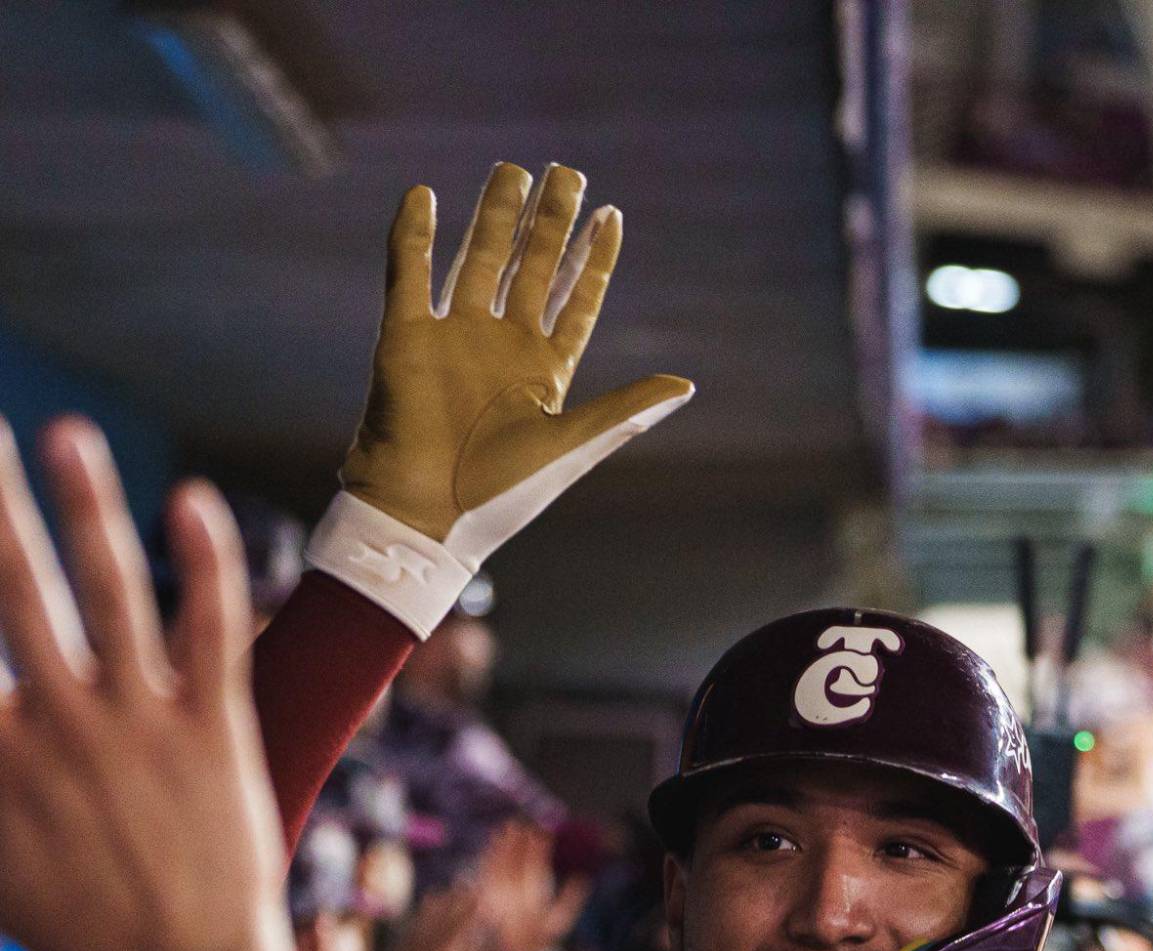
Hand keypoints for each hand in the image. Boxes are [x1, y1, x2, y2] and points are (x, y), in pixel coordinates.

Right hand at [0, 417, 309, 950]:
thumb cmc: (80, 934)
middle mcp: (59, 724)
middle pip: (13, 591)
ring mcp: (140, 723)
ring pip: (111, 591)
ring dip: (86, 505)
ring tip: (68, 434)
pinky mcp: (214, 730)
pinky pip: (211, 630)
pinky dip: (206, 563)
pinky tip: (194, 500)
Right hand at [310, 161, 693, 636]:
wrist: (424, 518)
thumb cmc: (500, 495)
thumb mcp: (573, 447)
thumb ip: (626, 410)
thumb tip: (687, 386)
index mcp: (543, 375)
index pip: (576, 303)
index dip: (593, 262)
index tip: (610, 215)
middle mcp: (501, 349)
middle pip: (530, 269)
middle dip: (548, 222)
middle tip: (566, 171)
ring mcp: (452, 340)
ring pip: (477, 260)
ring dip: (494, 216)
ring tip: (511, 169)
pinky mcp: (404, 338)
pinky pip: (407, 273)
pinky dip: (413, 235)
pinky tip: (424, 194)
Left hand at [474, 819, 587, 950]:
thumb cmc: (542, 938)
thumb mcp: (561, 923)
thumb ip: (572, 901)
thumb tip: (582, 877)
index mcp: (532, 907)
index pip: (534, 872)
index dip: (537, 851)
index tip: (542, 833)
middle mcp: (512, 904)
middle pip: (512, 867)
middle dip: (517, 843)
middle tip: (522, 823)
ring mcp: (495, 902)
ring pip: (496, 869)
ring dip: (501, 846)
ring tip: (507, 827)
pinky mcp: (483, 901)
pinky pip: (484, 876)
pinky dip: (488, 857)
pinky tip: (492, 843)